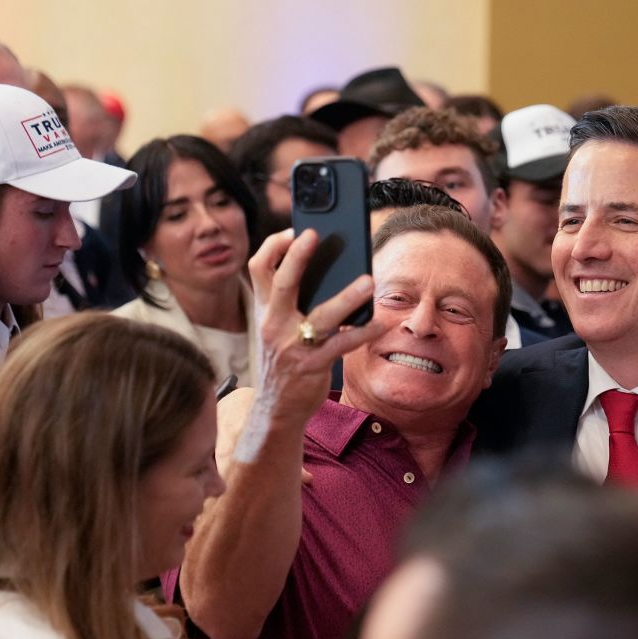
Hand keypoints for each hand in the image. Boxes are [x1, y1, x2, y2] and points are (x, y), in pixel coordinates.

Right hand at [247, 229, 389, 429]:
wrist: (276, 409)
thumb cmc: (284, 360)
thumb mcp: (276, 328)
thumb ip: (292, 302)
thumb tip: (330, 270)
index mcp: (264, 310)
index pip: (258, 268)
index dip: (274, 245)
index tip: (294, 230)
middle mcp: (273, 324)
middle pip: (281, 282)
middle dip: (296, 257)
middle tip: (315, 234)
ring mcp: (292, 346)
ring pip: (321, 316)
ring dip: (347, 298)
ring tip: (369, 282)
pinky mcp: (312, 365)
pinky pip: (342, 345)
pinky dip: (363, 332)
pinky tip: (379, 323)